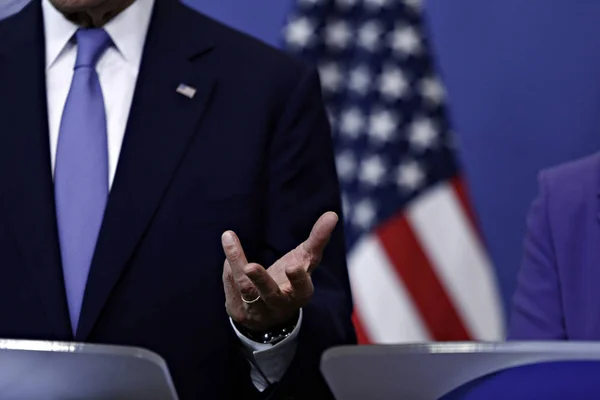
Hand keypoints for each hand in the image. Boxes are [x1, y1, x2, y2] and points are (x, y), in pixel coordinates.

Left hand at [222, 212, 338, 331]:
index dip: (298, 279)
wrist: (269, 314)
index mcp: (300, 294)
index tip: (292, 266)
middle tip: (250, 266)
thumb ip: (317, 239)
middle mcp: (279, 304)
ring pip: (245, 288)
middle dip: (260, 279)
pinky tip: (230, 250)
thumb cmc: (291, 280)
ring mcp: (258, 310)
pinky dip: (229, 268)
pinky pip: (231, 287)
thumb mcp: (305, 261)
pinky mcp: (239, 311)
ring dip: (236, 264)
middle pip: (269, 293)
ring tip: (229, 239)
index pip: (302, 288)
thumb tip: (333, 214)